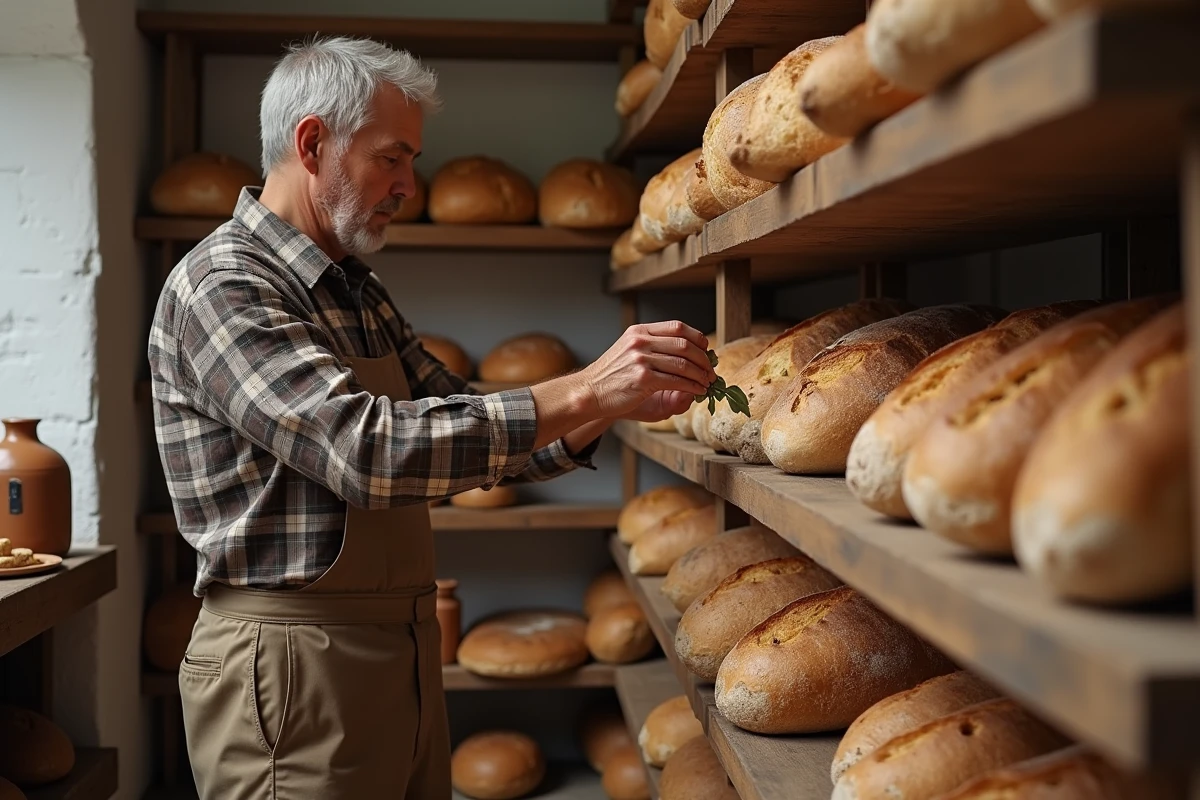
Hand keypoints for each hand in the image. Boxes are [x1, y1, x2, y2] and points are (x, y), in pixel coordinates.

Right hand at [578, 321, 715, 418]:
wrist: (590, 392)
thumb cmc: (612, 376)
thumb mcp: (631, 352)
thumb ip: (656, 349)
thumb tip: (689, 354)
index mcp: (640, 331)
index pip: (677, 327)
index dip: (697, 337)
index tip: (706, 349)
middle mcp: (641, 341)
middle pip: (684, 344)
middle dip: (703, 358)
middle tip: (711, 370)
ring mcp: (641, 359)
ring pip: (683, 364)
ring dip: (701, 374)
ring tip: (707, 382)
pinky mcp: (643, 378)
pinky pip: (676, 381)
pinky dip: (692, 386)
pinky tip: (697, 391)